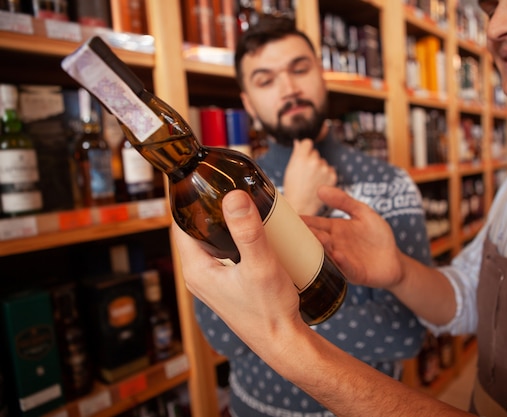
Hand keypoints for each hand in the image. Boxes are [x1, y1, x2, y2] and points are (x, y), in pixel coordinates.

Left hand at [173, 190, 303, 350]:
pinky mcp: (227, 285)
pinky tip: (253, 230)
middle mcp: (199, 276)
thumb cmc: (270, 311)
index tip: (203, 178)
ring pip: (212, 241)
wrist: (283, 342)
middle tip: (228, 184)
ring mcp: (213, 282)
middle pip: (196, 230)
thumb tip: (233, 197)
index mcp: (196, 270)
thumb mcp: (260, 266)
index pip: (180, 224)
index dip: (188, 199)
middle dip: (210, 207)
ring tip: (243, 202)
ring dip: (223, 222)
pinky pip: (224, 253)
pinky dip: (233, 237)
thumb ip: (247, 231)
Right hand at [283, 139, 336, 214]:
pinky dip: (326, 176)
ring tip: (311, 181)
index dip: (306, 148)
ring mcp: (324, 169)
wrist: (301, 207)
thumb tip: (298, 142)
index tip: (304, 154)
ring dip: (319, 168)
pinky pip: (330, 170)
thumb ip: (296, 153)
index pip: (308, 142)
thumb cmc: (293, 188)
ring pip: (323, 162)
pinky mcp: (332, 177)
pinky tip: (318, 184)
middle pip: (315, 153)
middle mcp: (314, 161)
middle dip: (311, 160)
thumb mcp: (290, 169)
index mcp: (301, 158)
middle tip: (305, 173)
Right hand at [303, 185, 404, 288]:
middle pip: (316, 240)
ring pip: (327, 255)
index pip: (313, 224)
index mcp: (333, 230)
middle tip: (294, 230)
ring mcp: (342, 261)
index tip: (285, 217)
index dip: (301, 221)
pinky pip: (346, 268)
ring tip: (318, 239)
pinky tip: (337, 254)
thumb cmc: (377, 235)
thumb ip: (343, 201)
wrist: (395, 260)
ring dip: (322, 249)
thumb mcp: (362, 212)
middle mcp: (334, 245)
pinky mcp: (355, 274)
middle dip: (306, 235)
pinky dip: (341, 262)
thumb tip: (320, 189)